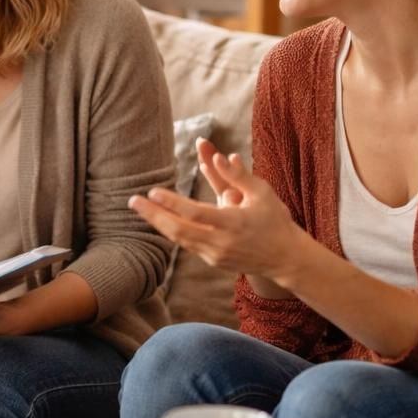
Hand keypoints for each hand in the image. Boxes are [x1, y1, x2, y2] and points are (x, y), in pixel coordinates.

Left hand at [130, 138, 306, 282]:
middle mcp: (221, 243)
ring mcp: (215, 255)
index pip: (196, 214)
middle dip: (154, 215)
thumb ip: (238, 175)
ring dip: (158, 223)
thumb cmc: (274, 219)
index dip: (172, 203)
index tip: (153, 191)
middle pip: (179, 230)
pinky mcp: (212, 261)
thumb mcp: (261, 192)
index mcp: (234, 223)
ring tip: (140, 207)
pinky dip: (172, 230)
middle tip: (133, 201)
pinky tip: (158, 218)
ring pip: (179, 240)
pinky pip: (187, 244)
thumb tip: (218, 155)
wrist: (285, 258)